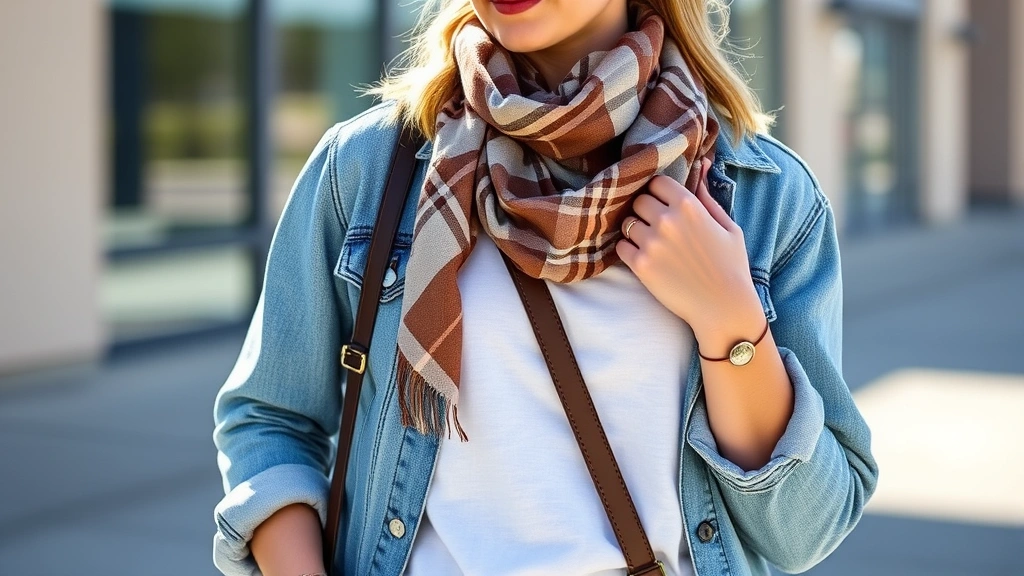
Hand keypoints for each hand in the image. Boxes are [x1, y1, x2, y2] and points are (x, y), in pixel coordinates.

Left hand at [615, 159, 764, 352]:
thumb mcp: (728, 226)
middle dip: (645, 210)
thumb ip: (708, 196)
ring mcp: (651, 243)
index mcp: (689, 206)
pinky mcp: (641, 265)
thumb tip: (702, 164)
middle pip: (639, 200)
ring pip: (628, 223)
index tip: (662, 202)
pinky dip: (628, 250)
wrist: (723, 307)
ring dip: (635, 230)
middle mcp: (667, 220)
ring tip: (650, 242)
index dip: (658, 192)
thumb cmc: (730, 266)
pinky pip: (621, 246)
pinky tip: (643, 257)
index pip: (656, 182)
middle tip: (654, 224)